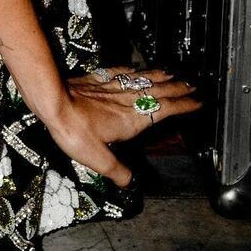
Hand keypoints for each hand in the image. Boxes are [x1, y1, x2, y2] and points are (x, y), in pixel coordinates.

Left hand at [36, 65, 204, 189]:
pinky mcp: (98, 79)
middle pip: (158, 90)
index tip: (198, 101)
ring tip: (171, 74)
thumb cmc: (75, 129)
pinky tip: (134, 68)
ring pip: (143, 78)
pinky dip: (134, 70)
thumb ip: (117, 171)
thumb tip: (129, 182)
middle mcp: (127, 99)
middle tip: (192, 85)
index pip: (165, 109)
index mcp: (132, 118)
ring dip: (159, 76)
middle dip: (177, 88)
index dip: (183, 105)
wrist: (53, 100)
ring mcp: (113, 86)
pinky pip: (122, 72)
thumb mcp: (98, 159)